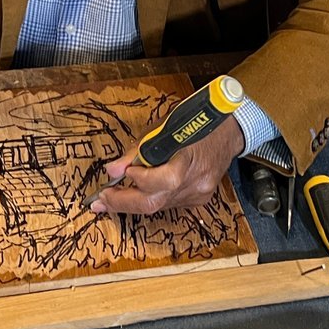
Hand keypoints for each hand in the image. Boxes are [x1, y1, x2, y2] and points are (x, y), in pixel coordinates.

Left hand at [89, 116, 244, 214]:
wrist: (229, 132)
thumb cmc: (195, 122)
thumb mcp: (163, 128)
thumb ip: (137, 151)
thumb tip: (112, 170)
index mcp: (190, 160)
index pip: (162, 181)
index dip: (139, 180)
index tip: (121, 174)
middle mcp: (196, 183)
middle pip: (154, 203)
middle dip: (122, 203)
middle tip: (99, 201)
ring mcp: (199, 194)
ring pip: (159, 206)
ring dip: (134, 201)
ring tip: (112, 198)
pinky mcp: (199, 199)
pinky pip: (169, 203)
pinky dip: (153, 197)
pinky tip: (142, 192)